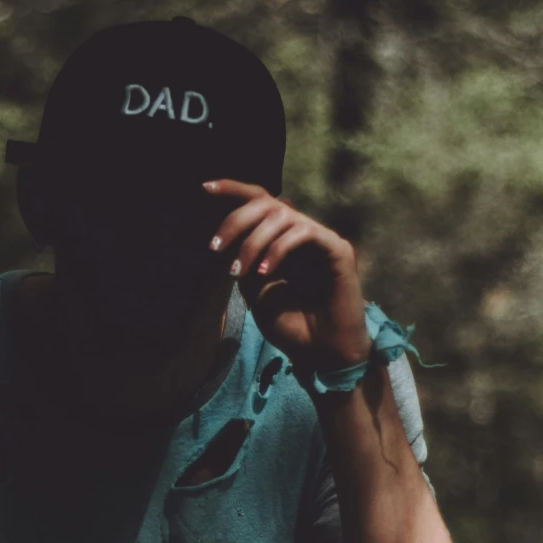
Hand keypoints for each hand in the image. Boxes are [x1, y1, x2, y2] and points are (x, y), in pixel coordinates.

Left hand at [206, 180, 371, 371]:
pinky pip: (303, 232)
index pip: (260, 203)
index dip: (233, 190)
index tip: (204, 187)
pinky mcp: (338, 249)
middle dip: (236, 220)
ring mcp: (321, 239)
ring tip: (239, 271)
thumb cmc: (293, 329)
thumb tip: (230, 240)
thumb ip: (245, 263)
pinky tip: (266, 272)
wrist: (321, 356)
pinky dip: (279, 249)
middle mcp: (302, 235)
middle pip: (267, 203)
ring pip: (282, 215)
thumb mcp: (256, 293)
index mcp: (282, 241)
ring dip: (254, 241)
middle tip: (214, 247)